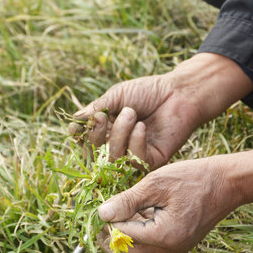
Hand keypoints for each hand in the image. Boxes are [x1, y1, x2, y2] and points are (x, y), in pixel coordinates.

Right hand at [69, 53, 252, 169]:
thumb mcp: (116, 96)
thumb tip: (74, 123)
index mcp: (107, 130)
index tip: (74, 128)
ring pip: (113, 158)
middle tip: (105, 116)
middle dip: (97, 134)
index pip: (85, 141)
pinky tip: (142, 127)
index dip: (79, 137)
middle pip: (95, 153)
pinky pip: (134, 161)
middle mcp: (118, 144)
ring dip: (118, 134)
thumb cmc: (148, 91)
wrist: (178, 92)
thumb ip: (95, 110)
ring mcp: (134, 154)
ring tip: (131, 113)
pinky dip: (135, 143)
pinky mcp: (151, 161)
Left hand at [97, 148, 252, 252]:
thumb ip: (127, 201)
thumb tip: (102, 214)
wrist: (229, 181)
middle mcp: (171, 248)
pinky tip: (143, 206)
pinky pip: (154, 242)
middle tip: (109, 213)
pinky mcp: (180, 240)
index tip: (101, 207)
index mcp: (164, 235)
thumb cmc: (193, 177)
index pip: (123, 238)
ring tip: (127, 205)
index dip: (108, 223)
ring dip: (129, 231)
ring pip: (141, 249)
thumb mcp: (156, 184)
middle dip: (115, 236)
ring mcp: (177, 246)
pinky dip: (143, 228)